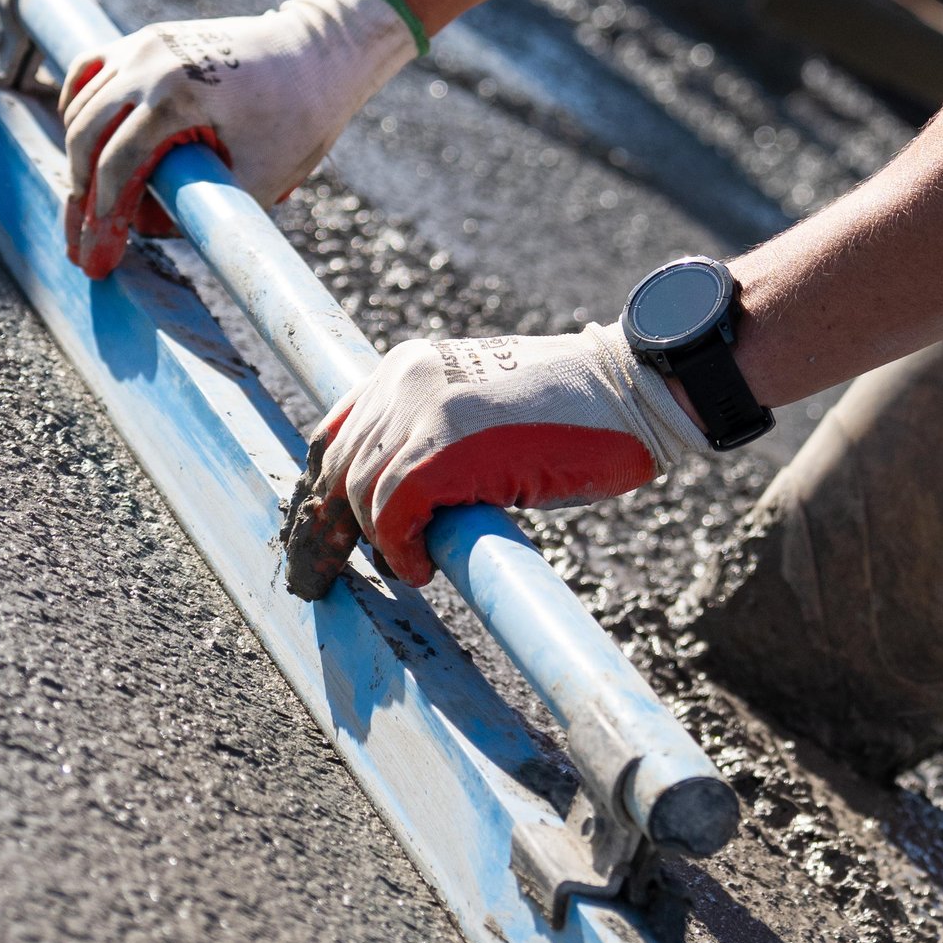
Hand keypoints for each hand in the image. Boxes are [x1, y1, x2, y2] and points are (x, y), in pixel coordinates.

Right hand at [61, 0, 417, 275]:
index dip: (102, 214)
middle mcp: (152, 62)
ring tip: (84, 204)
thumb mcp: (262, 178)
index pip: (117, 161)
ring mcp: (146, 44)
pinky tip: (83, 142)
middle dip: (79, 194)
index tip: (96, 253)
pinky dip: (79, 106)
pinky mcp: (149, 38)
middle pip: (85, 133)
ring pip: (81, 104)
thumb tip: (144, 229)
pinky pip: (92, 69)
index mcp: (180, 94)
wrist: (321, 49)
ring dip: (77, 155)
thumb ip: (204, 209)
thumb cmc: (302, 115)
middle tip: (81, 241)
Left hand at [303, 323, 700, 587]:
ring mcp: (426, 408)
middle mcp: (406, 378)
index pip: (334, 434)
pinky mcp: (450, 446)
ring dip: (373, 544)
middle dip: (322, 530)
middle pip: (335, 467)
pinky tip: (424, 568)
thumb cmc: (571, 413)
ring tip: (405, 568)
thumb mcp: (480, 415)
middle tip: (319, 576)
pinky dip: (401, 549)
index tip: (313, 534)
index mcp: (409, 366)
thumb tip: (388, 508)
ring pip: (359, 493)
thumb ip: (431, 438)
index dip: (317, 490)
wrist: (629, 388)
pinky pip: (394, 510)